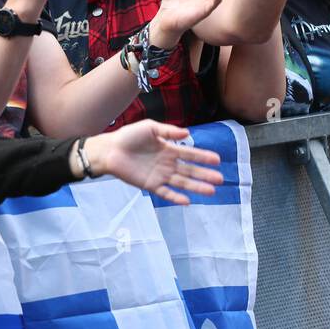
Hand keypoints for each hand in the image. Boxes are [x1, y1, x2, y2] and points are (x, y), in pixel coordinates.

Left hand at [86, 121, 222, 204]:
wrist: (110, 150)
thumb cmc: (128, 136)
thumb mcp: (150, 127)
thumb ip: (168, 131)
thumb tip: (188, 133)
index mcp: (168, 149)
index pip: (190, 154)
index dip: (203, 157)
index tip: (217, 160)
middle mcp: (167, 164)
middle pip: (190, 170)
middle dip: (205, 174)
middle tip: (220, 179)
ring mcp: (160, 175)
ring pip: (182, 183)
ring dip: (196, 187)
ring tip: (211, 191)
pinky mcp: (150, 185)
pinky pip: (166, 193)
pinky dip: (176, 197)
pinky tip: (188, 201)